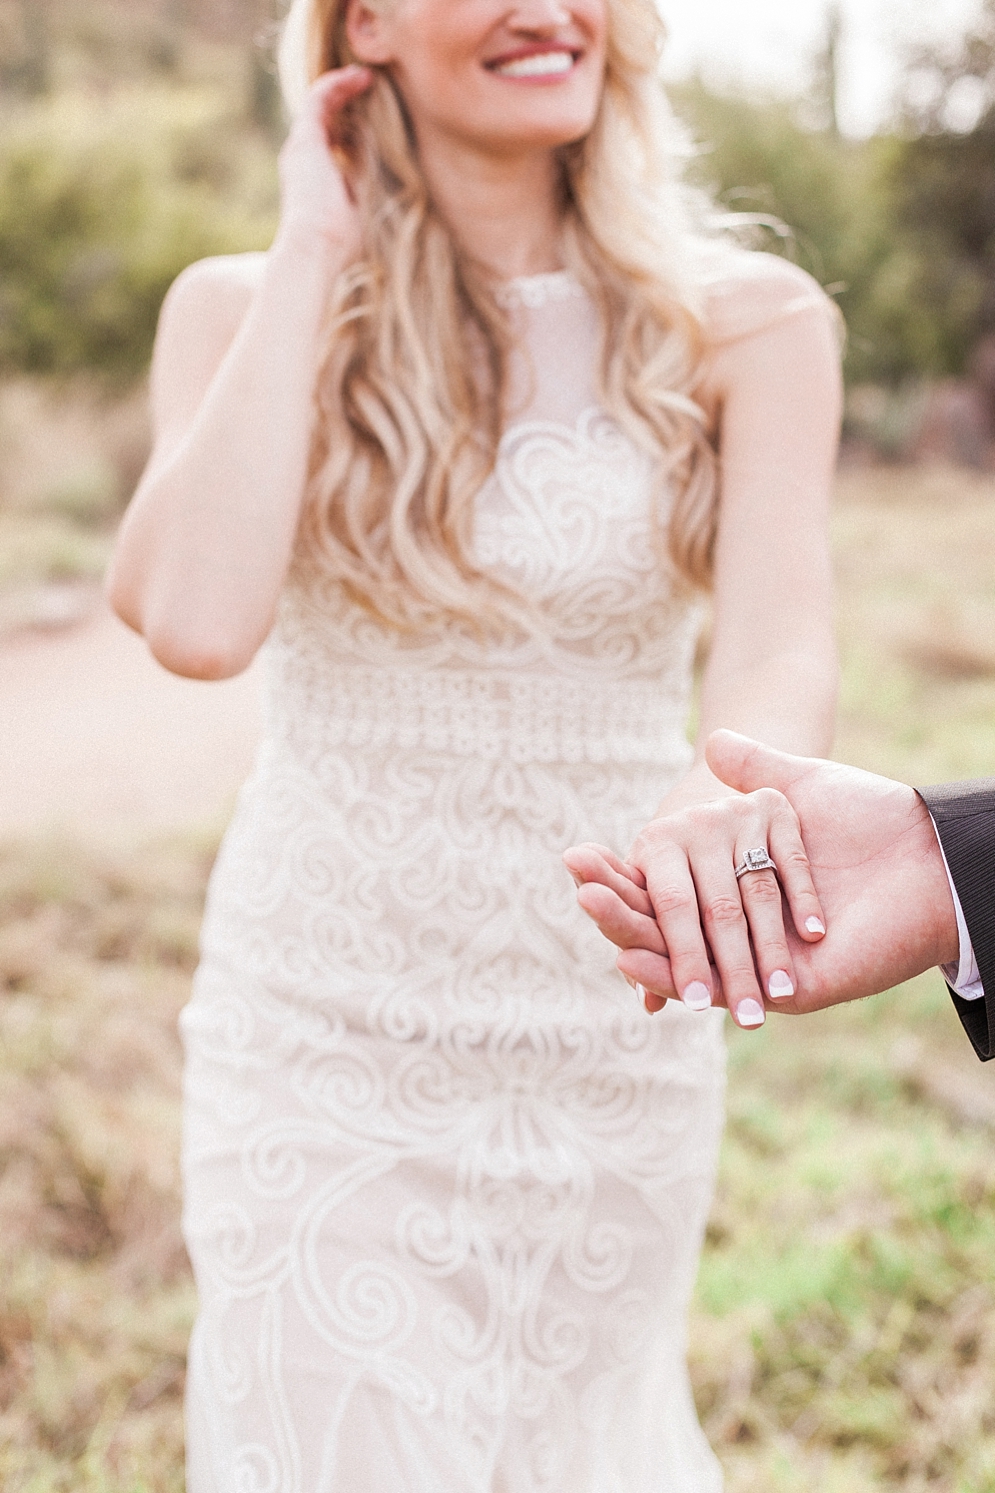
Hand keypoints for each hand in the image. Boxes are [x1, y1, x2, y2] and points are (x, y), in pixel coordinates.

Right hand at [275, 66, 373, 253]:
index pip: (333, 146)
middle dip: (347, 103)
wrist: (320, 249)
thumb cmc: (345, 244)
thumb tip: (401, 182)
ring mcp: (301, 148)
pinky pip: (318, 97)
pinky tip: (360, 77)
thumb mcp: (365, 213)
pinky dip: (338, 84)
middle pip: (325, 121)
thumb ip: (374, 193)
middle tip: (374, 89)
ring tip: (368, 77)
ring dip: (344, 87)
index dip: (354, 131)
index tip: (379, 121)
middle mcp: (304, 161)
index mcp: (317, 181)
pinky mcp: (305, 139)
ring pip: (320, 104)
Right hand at [567, 731, 959, 1023]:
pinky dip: (667, 971)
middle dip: (614, 901)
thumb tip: (712, 741)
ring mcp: (758, 961)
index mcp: (736, 889)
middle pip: (660, 922)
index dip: (620, 874)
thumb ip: (754, 772)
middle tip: (570, 877)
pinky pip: (715, 984)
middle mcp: (742, 930)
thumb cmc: (871, 822)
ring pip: (677, 953)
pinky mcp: (782, 988)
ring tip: (586, 905)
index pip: (661, 887)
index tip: (577, 857)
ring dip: (627, 932)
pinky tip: (629, 953)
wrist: (929, 861)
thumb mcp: (800, 789)